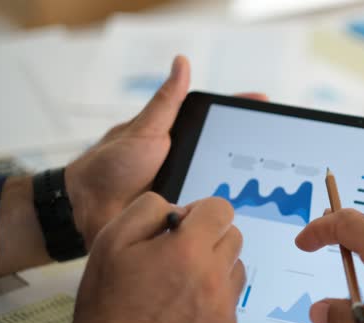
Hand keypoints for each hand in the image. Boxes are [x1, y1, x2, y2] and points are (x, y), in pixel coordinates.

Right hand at [45, 193, 244, 322]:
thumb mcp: (112, 240)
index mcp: (189, 250)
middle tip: (178, 257)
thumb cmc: (107, 302)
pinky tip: (184, 313)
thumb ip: (150, 210)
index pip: (221, 210)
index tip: (182, 227)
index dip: (200, 213)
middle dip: (209, 238)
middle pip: (233, 237)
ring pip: (235, 270)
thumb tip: (180, 211)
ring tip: (181, 286)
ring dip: (215, 269)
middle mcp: (215, 277)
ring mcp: (225, 309)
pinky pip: (230, 303)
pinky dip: (213, 302)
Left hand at [66, 56, 266, 246]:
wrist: (87, 207)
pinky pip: (207, 218)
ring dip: (236, 192)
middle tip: (275, 153)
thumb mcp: (145, 129)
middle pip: (227, 158)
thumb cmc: (110, 164)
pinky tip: (242, 219)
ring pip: (222, 191)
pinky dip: (219, 219)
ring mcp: (188, 191)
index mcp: (181, 139)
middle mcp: (188, 164)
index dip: (242, 116)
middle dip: (250, 157)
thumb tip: (182, 63)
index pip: (218, 126)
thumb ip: (167, 102)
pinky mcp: (184, 218)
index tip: (266, 106)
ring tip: (265, 188)